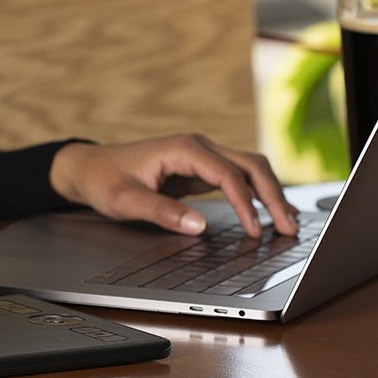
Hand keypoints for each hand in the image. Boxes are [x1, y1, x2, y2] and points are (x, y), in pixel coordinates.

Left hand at [49, 133, 298, 238]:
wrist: (88, 167)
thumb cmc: (104, 180)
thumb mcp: (126, 200)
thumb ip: (162, 212)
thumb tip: (198, 226)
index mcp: (182, 148)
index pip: (227, 174)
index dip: (246, 203)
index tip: (256, 230)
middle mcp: (197, 146)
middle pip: (250, 165)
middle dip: (273, 196)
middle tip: (290, 229)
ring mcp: (200, 156)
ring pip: (249, 169)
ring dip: (270, 194)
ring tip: (289, 223)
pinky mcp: (199, 169)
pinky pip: (236, 178)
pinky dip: (256, 194)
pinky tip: (268, 213)